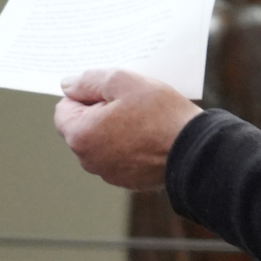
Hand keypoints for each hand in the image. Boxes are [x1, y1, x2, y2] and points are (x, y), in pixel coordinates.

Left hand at [53, 70, 201, 190]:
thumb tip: (67, 85)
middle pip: (82, 125)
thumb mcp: (122, 81)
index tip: (110, 91)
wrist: (196, 151)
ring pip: (101, 141)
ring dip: (115, 127)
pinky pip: (119, 155)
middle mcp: (88, 159)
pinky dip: (128, 144)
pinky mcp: (127, 180)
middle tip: (128, 101)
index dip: (85, 94)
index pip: (64, 107)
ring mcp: (108, 173)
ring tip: (142, 117)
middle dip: (99, 111)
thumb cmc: (160, 114)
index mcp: (80, 135)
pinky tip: (149, 135)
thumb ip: (88, 81)